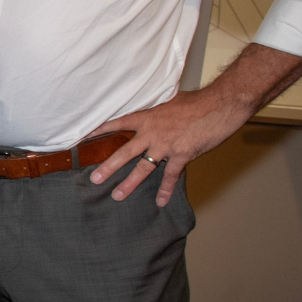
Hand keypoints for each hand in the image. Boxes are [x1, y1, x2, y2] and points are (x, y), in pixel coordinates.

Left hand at [88, 42, 301, 205]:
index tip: (80, 138)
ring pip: (144, 168)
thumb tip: (149, 108)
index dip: (97, 130)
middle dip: (108, 167)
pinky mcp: (182, 155)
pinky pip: (171, 176)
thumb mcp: (170, 100)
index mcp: (147, 116)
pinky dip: (166, 189)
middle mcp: (152, 132)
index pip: (116, 123)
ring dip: (130, 183)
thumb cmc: (197, 101)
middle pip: (124, 152)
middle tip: (94, 179)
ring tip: (118, 196)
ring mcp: (166, 145)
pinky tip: (160, 201)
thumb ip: (156, 108)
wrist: (220, 104)